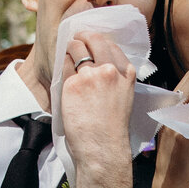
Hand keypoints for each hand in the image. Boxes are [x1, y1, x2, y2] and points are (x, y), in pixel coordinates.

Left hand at [61, 29, 136, 187]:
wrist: (102, 150)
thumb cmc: (111, 130)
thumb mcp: (123, 97)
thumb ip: (114, 78)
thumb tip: (96, 63)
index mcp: (126, 73)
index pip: (111, 44)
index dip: (97, 42)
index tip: (91, 44)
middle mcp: (110, 70)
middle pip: (94, 39)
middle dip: (82, 37)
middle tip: (75, 42)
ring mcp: (91, 76)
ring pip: (76, 48)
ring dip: (70, 49)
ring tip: (67, 56)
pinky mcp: (73, 84)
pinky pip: (63, 65)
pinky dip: (61, 66)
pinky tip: (62, 74)